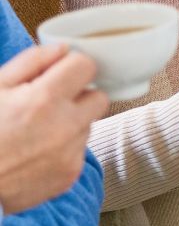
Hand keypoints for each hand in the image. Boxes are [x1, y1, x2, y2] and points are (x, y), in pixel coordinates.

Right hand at [0, 43, 107, 212]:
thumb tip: (64, 49)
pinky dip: (63, 148)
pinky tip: (36, 152)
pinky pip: (79, 151)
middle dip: (79, 95)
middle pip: (98, 97)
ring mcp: (70, 154)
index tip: (59, 74)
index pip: (86, 66)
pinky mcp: (69, 176)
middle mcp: (65, 127)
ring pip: (88, 125)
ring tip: (36, 131)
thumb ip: (32, 61)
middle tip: (51, 102)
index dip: (71, 67)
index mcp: (44, 99)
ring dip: (71, 123)